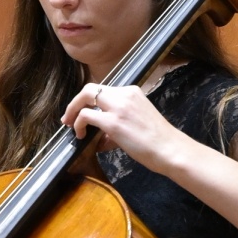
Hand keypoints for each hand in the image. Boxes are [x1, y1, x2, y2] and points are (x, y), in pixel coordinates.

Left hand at [61, 82, 180, 169]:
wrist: (170, 149)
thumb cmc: (157, 141)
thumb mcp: (137, 123)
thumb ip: (117, 124)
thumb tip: (100, 137)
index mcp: (131, 92)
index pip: (103, 91)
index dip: (88, 101)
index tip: (81, 113)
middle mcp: (124, 94)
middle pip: (90, 88)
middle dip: (75, 102)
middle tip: (68, 118)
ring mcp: (118, 107)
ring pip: (85, 96)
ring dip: (73, 112)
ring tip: (71, 127)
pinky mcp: (113, 122)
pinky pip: (86, 116)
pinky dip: (78, 124)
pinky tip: (81, 136)